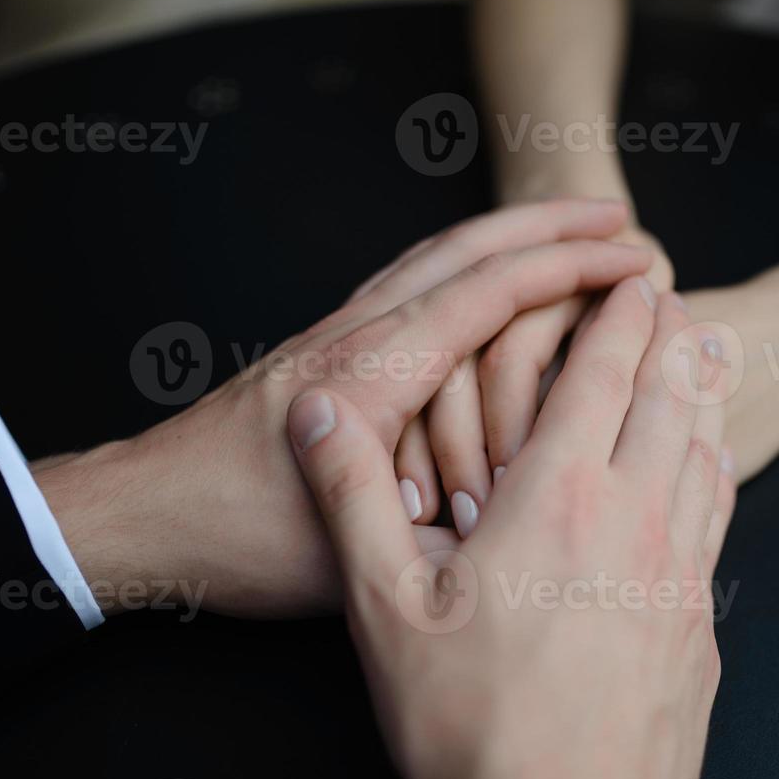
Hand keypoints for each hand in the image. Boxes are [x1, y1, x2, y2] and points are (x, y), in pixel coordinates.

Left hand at [31, 200, 649, 617]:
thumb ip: (437, 542)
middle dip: (547, 227)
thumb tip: (524, 530)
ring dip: (505, 234)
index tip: (634, 263)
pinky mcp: (323, 345)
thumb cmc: (234, 539)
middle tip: (619, 218)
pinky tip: (485, 274)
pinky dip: (462, 260)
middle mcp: (352, 334)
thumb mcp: (348, 560)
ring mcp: (333, 331)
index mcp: (367, 376)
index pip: (486, 297)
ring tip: (567, 230)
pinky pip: (407, 280)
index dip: (568, 274)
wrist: (144, 513)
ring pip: (432, 256)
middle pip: (464, 251)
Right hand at [288, 277, 735, 778]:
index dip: (624, 316)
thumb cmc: (472, 722)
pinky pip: (720, 522)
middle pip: (673, 399)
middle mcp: (637, 520)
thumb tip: (318, 409)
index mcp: (559, 499)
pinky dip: (718, 472)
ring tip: (706, 362)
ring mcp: (681, 574)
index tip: (637, 275)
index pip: (606, 375)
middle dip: (675, 337)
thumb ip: (352, 493)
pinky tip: (711, 476)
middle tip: (677, 298)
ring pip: (708, 455)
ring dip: (706, 397)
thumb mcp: (385, 607)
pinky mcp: (700, 625)